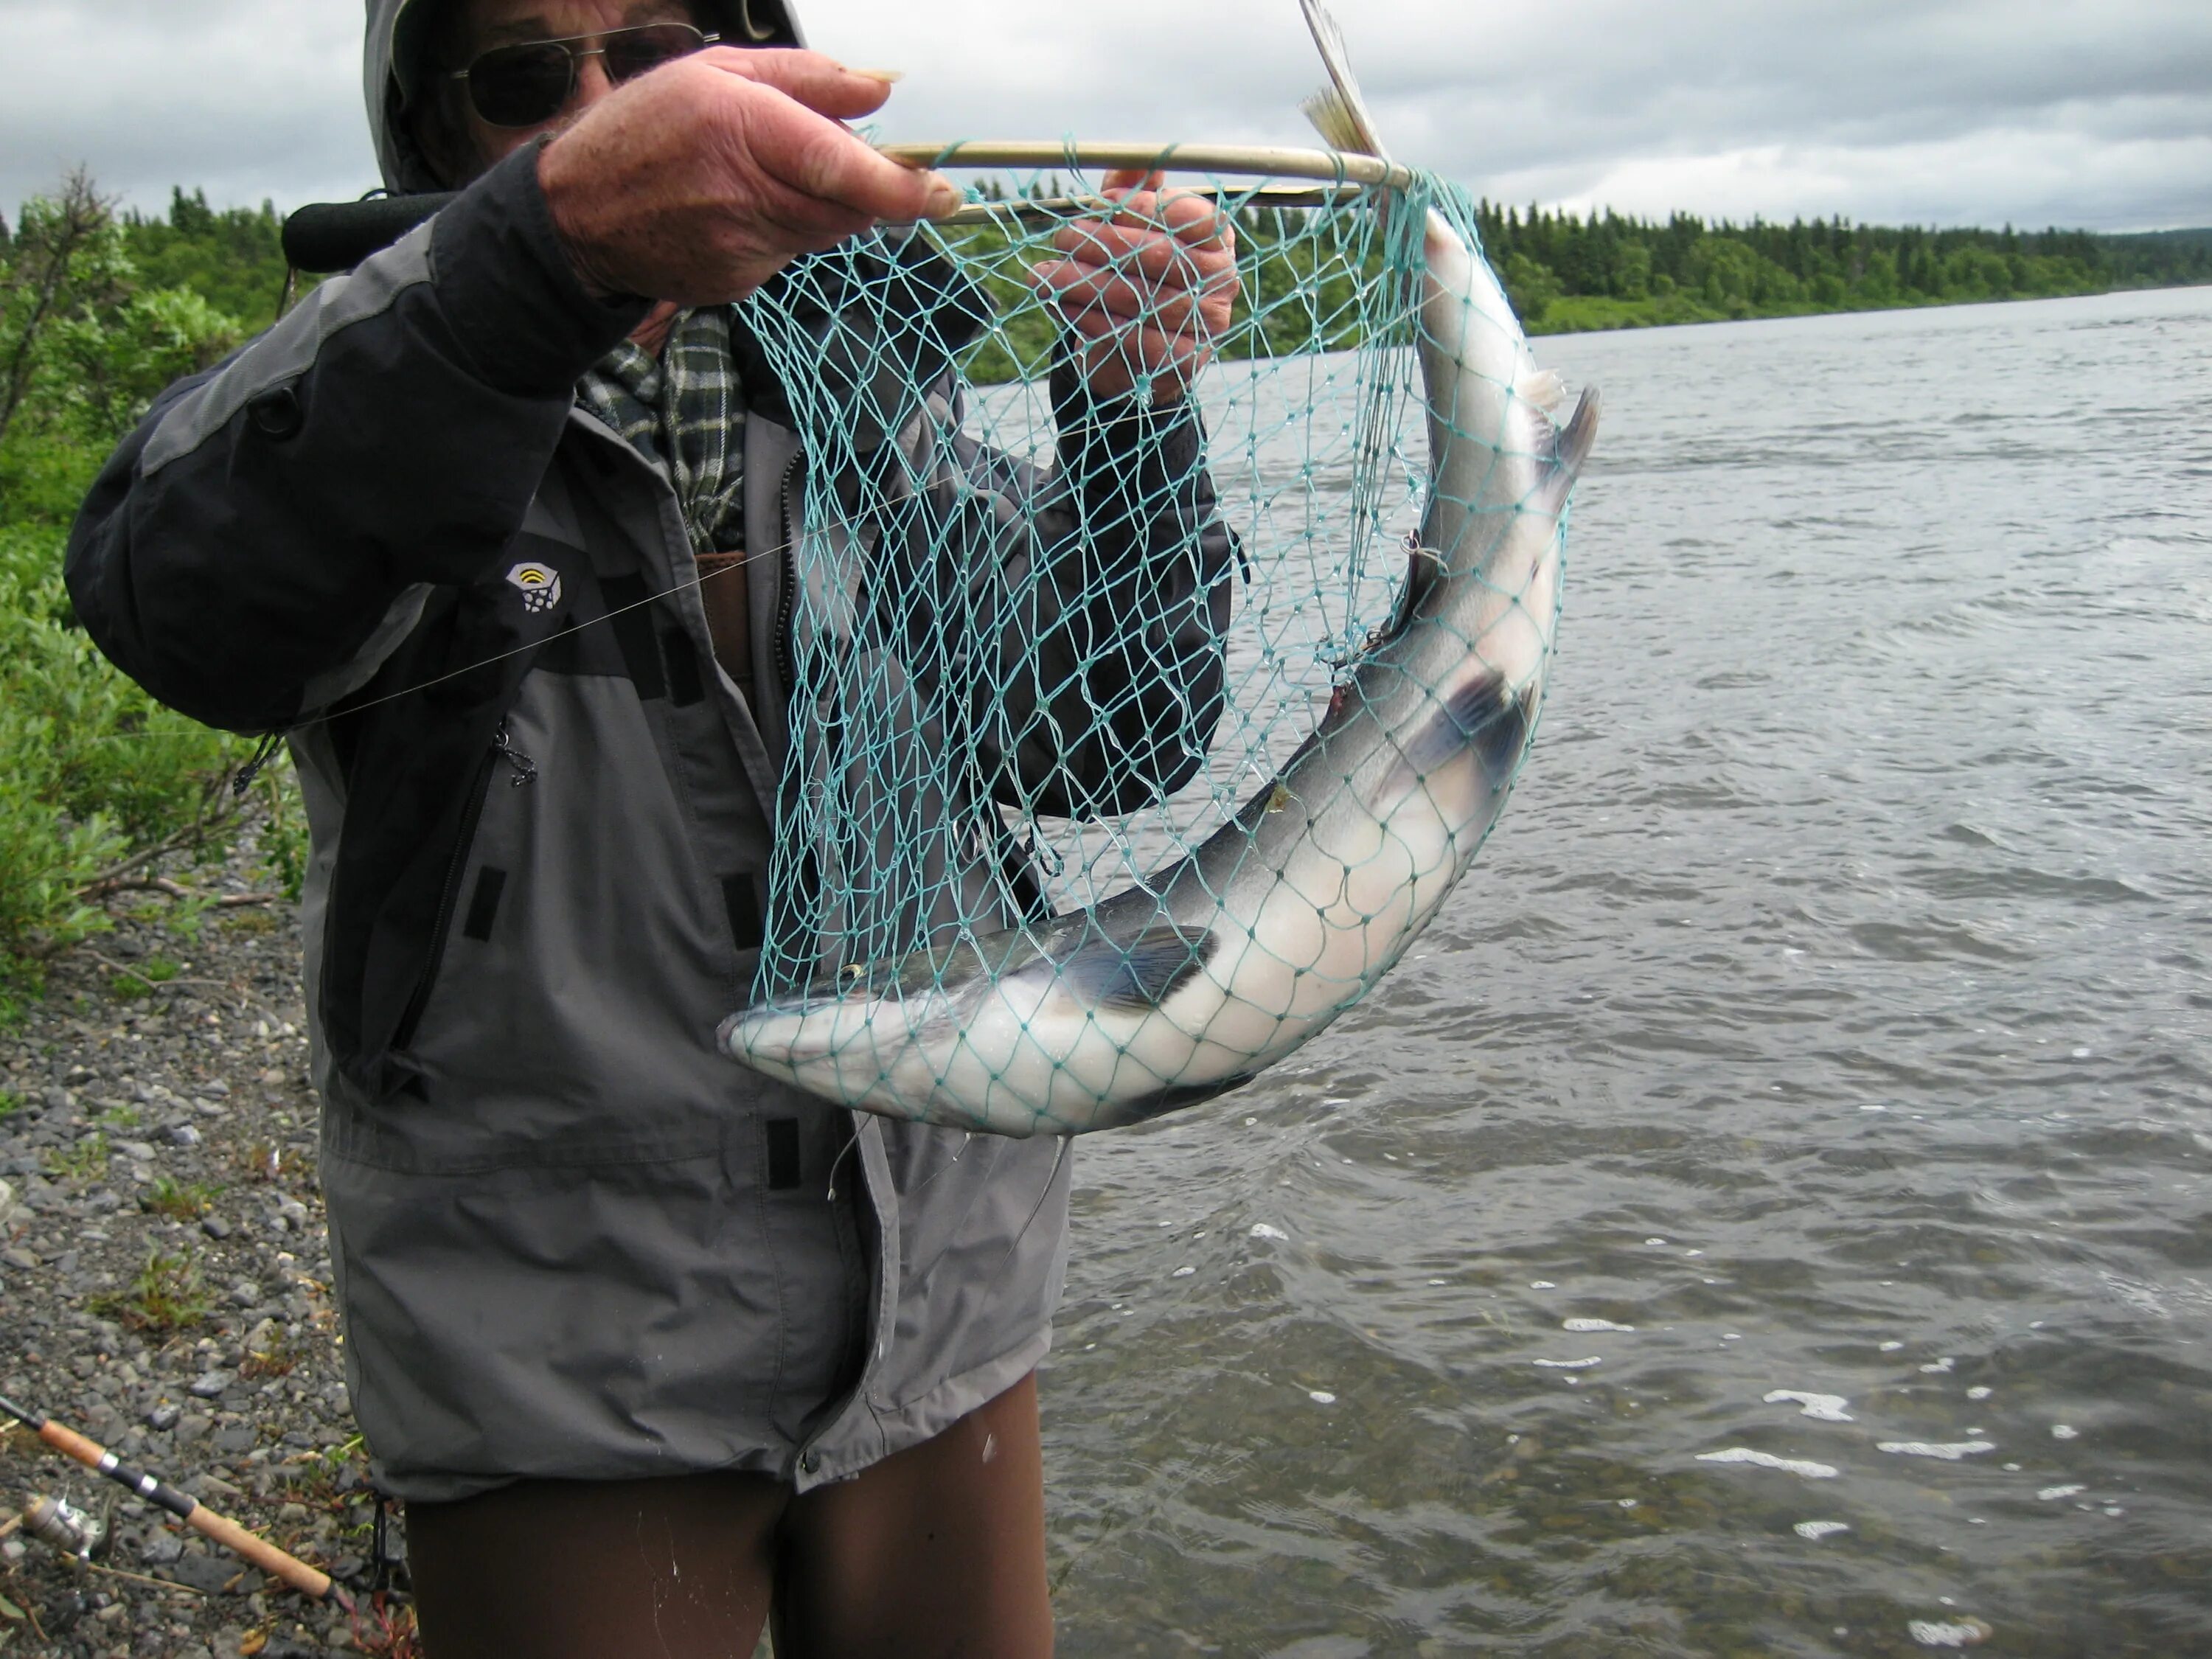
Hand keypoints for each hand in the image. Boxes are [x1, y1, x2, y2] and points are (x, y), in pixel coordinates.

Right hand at [538, 48, 962, 305]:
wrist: (577, 213)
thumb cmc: (647, 128)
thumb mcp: (718, 72)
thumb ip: (809, 79)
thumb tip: (883, 88)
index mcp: (740, 126)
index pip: (842, 167)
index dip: (902, 187)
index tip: (944, 192)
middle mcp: (743, 192)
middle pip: (846, 207)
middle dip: (867, 190)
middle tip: (850, 166)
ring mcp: (740, 247)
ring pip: (823, 232)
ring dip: (820, 206)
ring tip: (764, 176)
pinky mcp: (737, 282)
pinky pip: (788, 255)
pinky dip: (781, 231)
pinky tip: (734, 212)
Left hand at [1026, 169, 1238, 405]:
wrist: (1140, 349)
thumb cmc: (1137, 273)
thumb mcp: (1133, 226)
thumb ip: (1133, 191)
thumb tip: (1132, 158)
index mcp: (1217, 237)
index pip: (1187, 215)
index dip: (1140, 208)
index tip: (1098, 206)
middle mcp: (1222, 278)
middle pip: (1159, 256)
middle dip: (1102, 244)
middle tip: (1062, 237)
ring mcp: (1209, 321)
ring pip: (1139, 298)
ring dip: (1084, 284)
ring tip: (1042, 275)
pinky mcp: (1185, 358)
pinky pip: (1132, 337)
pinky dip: (1090, 320)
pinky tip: (1061, 305)